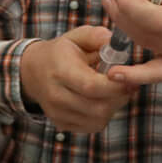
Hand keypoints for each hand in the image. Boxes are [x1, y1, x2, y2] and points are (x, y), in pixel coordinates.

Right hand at [20, 26, 135, 132]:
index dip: (116, 86)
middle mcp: (55, 95)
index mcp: (60, 71)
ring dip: (113, 107)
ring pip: (98, 119)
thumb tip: (114, 42)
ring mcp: (57, 112)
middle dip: (119, 98)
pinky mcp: (60, 123)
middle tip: (127, 85)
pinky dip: (102, 116)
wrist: (32, 71)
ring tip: (112, 92)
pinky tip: (101, 102)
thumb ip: (96, 36)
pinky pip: (92, 126)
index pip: (92, 86)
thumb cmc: (60, 52)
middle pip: (98, 107)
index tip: (130, 79)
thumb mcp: (76, 37)